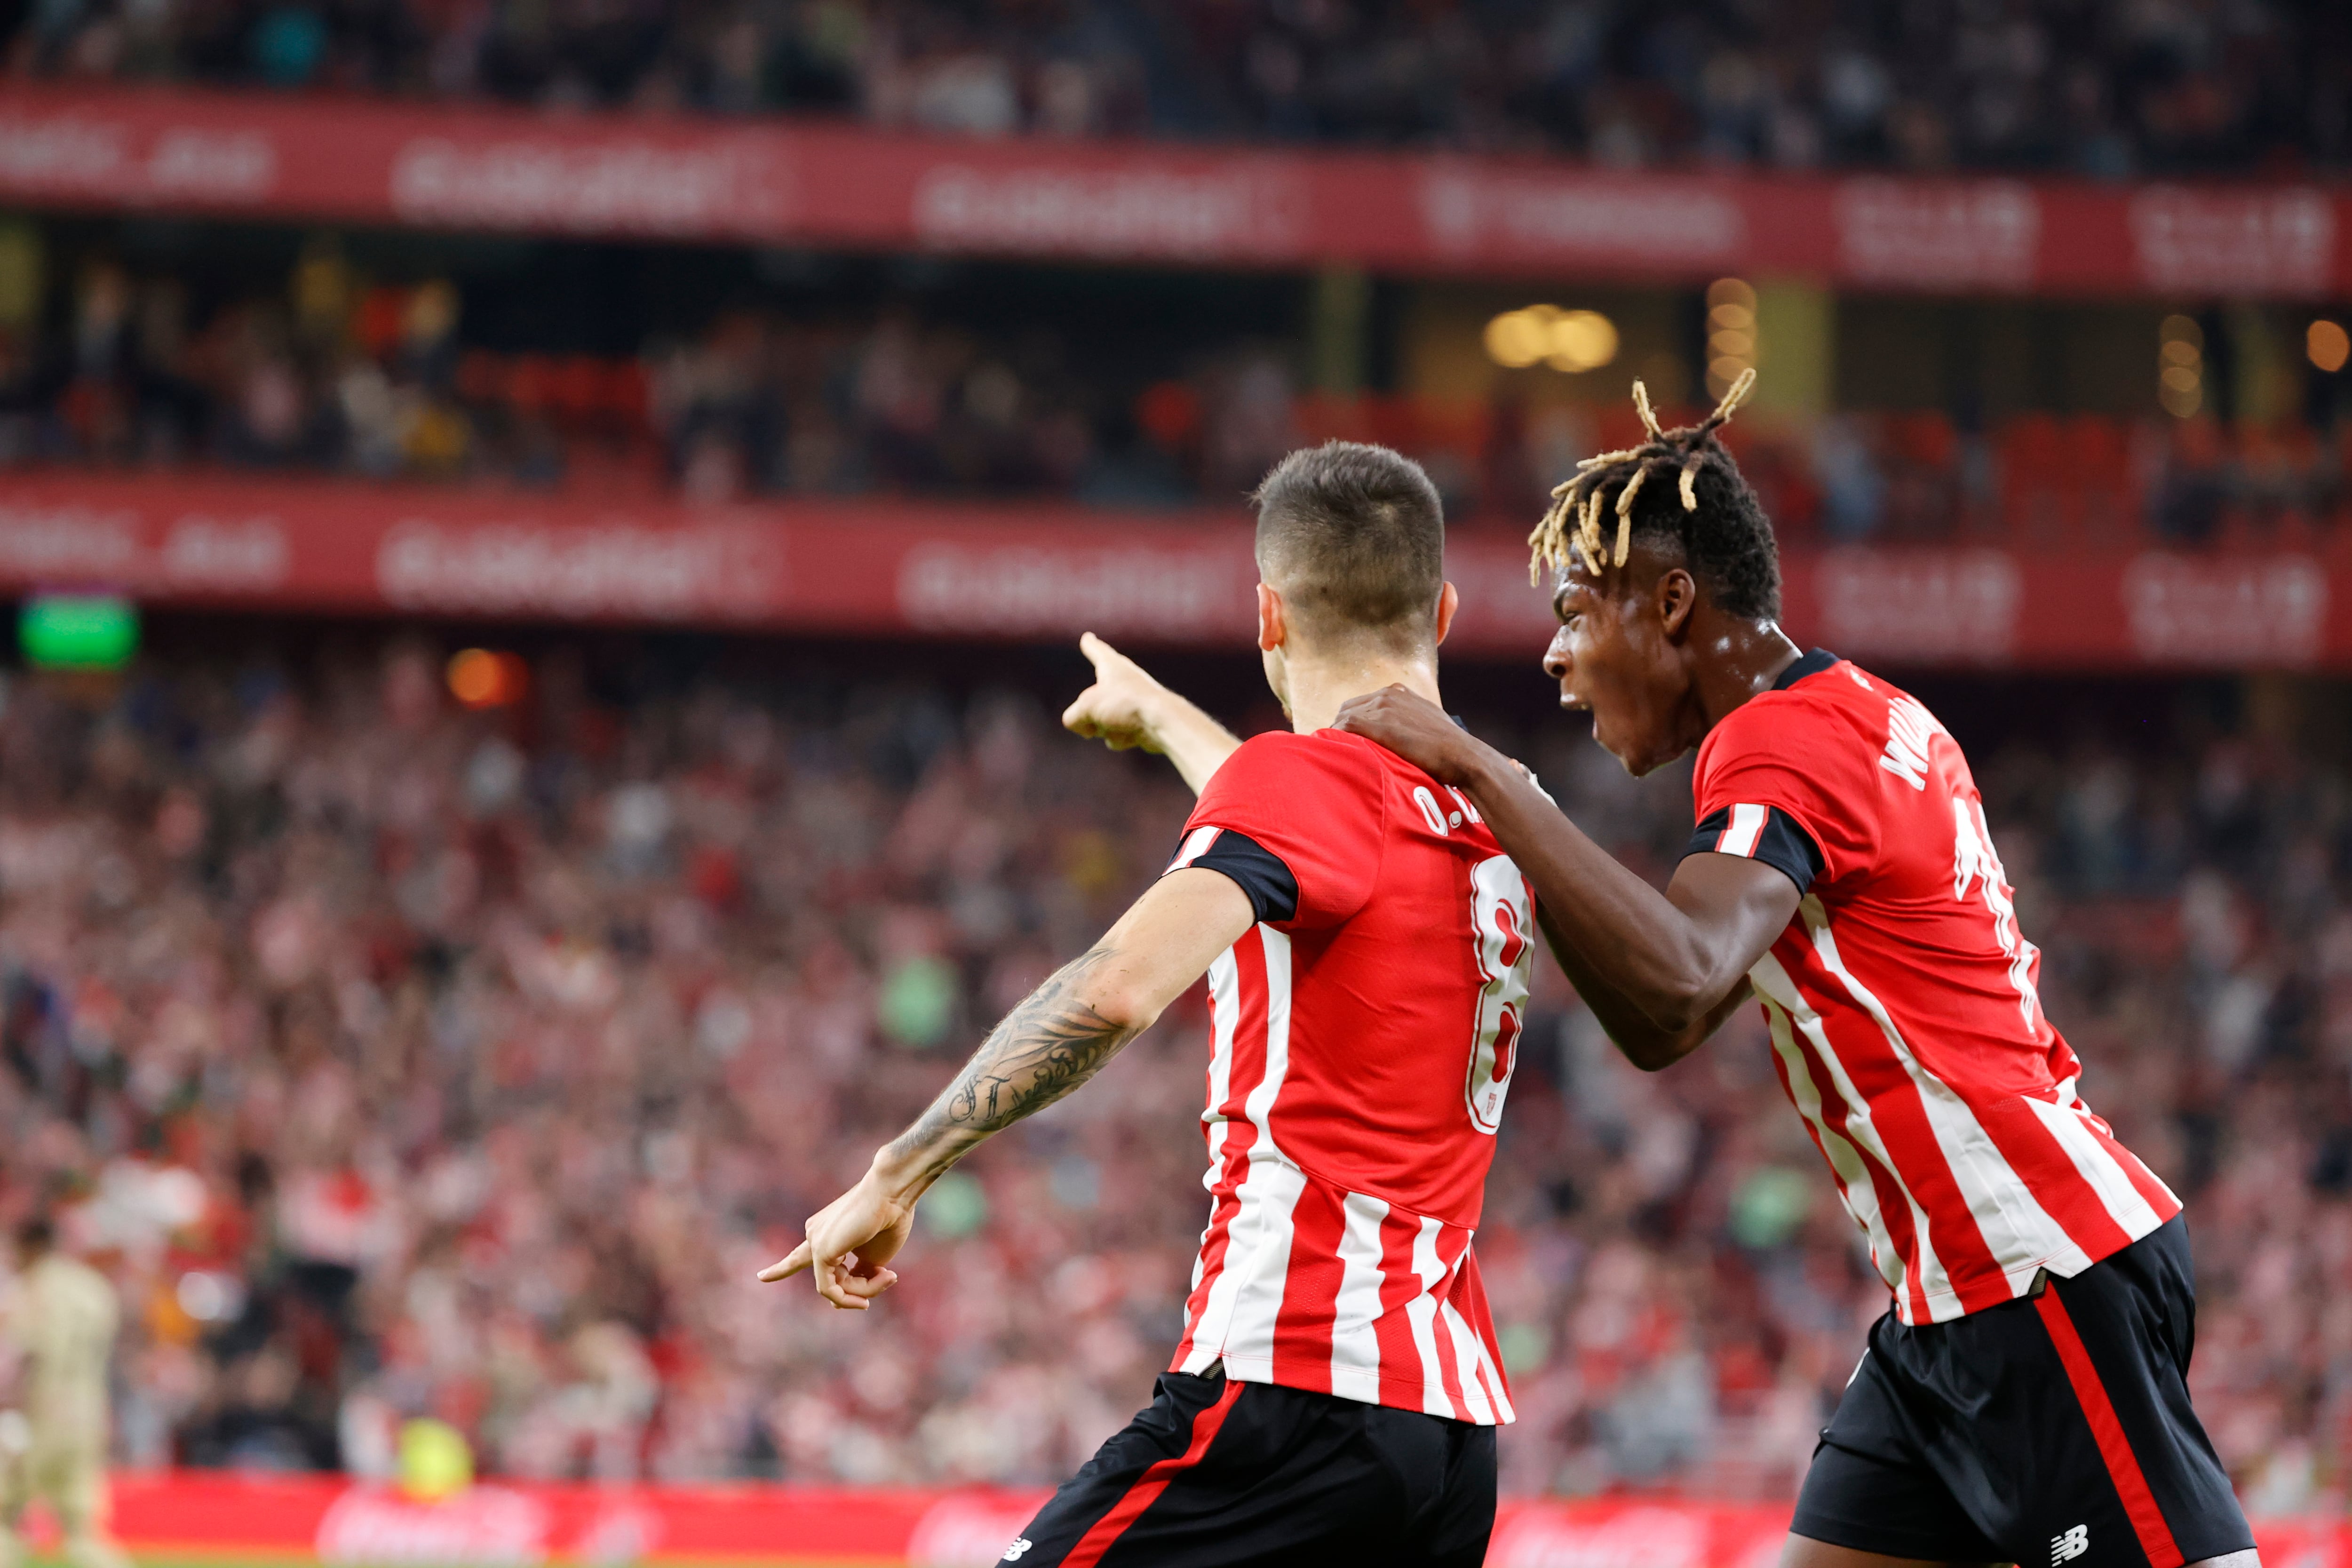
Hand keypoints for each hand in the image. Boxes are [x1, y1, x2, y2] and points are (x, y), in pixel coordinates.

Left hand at [756, 1168, 916, 1309]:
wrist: (893, 1192)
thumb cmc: (889, 1219)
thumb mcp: (874, 1256)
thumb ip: (858, 1275)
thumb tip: (847, 1299)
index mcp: (825, 1231)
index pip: (800, 1255)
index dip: (781, 1268)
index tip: (761, 1277)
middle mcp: (814, 1234)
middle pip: (832, 1279)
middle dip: (861, 1289)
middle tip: (890, 1278)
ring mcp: (815, 1240)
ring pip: (832, 1287)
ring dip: (864, 1291)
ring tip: (889, 1276)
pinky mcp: (820, 1250)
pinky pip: (830, 1289)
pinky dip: (850, 1297)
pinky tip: (865, 1300)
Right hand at [1062, 633, 1171, 754]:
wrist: (1161, 723)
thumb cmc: (1125, 705)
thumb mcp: (1086, 707)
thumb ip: (1074, 717)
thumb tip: (1084, 728)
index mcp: (1112, 666)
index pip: (1096, 651)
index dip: (1089, 646)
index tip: (1087, 639)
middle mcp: (1124, 681)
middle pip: (1092, 700)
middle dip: (1090, 713)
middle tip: (1095, 718)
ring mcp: (1132, 702)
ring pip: (1101, 721)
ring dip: (1104, 728)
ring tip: (1119, 724)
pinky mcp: (1141, 722)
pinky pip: (1117, 734)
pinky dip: (1120, 738)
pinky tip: (1132, 735)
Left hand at [1330, 685, 1486, 785]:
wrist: (1461, 754)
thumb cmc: (1449, 746)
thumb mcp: (1428, 721)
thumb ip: (1410, 720)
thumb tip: (1403, 735)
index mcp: (1398, 692)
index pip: (1361, 703)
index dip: (1352, 721)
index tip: (1350, 738)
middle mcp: (1387, 694)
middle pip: (1348, 708)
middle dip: (1341, 727)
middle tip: (1339, 749)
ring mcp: (1383, 707)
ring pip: (1344, 718)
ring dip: (1338, 736)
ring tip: (1336, 755)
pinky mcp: (1380, 724)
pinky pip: (1345, 727)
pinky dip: (1337, 739)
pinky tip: (1338, 753)